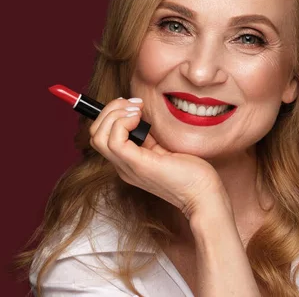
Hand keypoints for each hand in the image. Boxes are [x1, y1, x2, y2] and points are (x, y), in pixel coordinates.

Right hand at [89, 97, 229, 218]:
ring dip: (114, 114)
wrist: (203, 194)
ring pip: (99, 136)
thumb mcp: (163, 146)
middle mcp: (123, 166)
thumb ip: (149, 134)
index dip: (112, 114)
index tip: (135, 105)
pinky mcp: (137, 165)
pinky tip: (140, 118)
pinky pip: (114, 140)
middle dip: (109, 110)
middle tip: (134, 104)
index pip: (102, 135)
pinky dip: (123, 122)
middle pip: (96, 134)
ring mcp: (127, 167)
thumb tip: (139, 111)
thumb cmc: (191, 171)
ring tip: (136, 110)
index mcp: (128, 162)